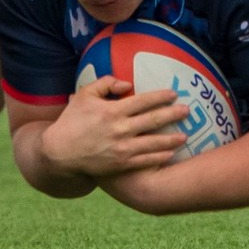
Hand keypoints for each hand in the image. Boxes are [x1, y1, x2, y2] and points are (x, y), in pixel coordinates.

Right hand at [40, 76, 189, 179]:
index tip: (173, 94)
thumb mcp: (84, 96)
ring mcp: (122, 149)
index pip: (143, 101)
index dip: (161, 97)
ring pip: (154, 143)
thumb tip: (127, 83)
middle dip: (173, 115)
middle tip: (188, 111)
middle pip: (154, 120)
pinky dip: (160, 157)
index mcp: (112, 111)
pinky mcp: (121, 165)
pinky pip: (146, 161)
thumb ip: (105, 84)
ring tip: (185, 136)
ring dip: (171, 139)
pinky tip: (170, 154)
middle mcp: (120, 129)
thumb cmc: (71, 121)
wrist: (60, 154)